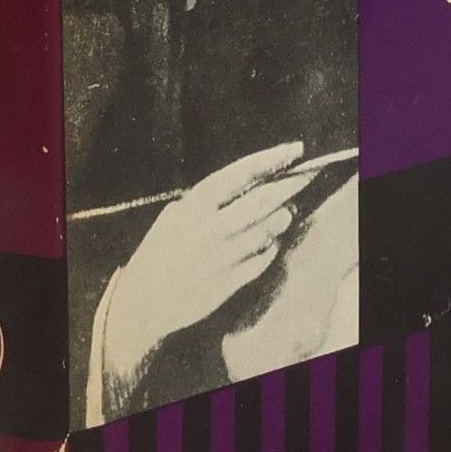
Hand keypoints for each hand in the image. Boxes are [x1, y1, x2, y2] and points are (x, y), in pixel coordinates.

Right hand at [102, 141, 315, 394]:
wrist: (143, 302)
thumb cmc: (160, 251)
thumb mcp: (175, 216)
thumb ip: (208, 201)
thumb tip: (251, 184)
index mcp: (192, 207)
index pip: (239, 174)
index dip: (270, 159)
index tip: (295, 149)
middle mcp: (209, 230)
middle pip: (261, 202)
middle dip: (289, 187)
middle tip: (307, 177)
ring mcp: (220, 259)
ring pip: (266, 231)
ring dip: (282, 217)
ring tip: (286, 211)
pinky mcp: (228, 285)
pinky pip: (261, 260)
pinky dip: (270, 248)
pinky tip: (270, 242)